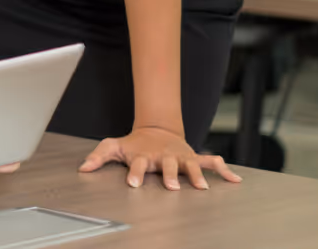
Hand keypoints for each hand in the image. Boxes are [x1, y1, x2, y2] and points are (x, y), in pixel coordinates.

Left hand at [78, 127, 242, 189]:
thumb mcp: (114, 146)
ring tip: (202, 188)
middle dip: (171, 176)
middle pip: (168, 166)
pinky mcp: (194, 157)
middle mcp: (164, 156)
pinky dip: (224, 171)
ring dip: (197, 175)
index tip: (133, 184)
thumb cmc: (134, 144)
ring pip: (191, 165)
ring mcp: (181, 157)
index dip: (135, 174)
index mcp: (144, 156)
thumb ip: (98, 156)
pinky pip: (212, 163)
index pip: (138, 165)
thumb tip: (82, 169)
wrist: (156, 130)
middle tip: (172, 186)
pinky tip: (235, 180)